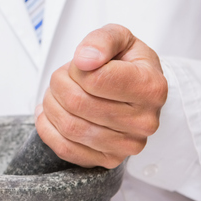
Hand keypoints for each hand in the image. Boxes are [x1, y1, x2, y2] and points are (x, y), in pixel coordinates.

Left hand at [37, 24, 167, 168]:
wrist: (135, 94)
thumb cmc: (124, 64)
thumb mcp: (119, 39)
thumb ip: (102, 41)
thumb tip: (84, 59)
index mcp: (151, 87)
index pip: (95, 79)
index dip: (75, 68)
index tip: (79, 65)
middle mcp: (145, 121)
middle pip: (77, 103)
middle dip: (58, 85)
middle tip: (60, 78)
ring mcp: (128, 145)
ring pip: (69, 127)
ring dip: (51, 105)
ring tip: (56, 94)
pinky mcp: (108, 160)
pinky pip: (65, 149)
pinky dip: (48, 129)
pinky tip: (49, 114)